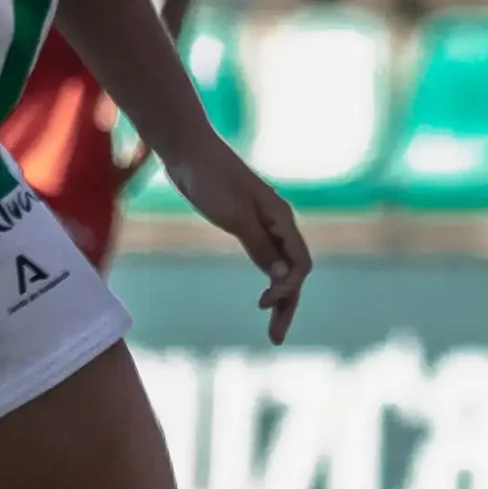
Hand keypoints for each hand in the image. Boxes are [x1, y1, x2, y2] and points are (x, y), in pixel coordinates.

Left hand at [160, 134, 310, 344]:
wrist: (187, 150)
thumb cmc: (210, 179)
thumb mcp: (235, 216)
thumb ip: (261, 246)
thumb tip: (284, 277)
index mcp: (281, 219)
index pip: (300, 265)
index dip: (288, 290)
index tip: (262, 305)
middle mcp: (278, 224)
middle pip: (294, 272)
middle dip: (287, 305)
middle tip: (275, 338)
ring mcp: (263, 224)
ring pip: (281, 267)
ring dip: (279, 297)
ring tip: (272, 328)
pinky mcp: (245, 224)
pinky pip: (266, 258)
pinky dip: (269, 280)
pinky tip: (264, 296)